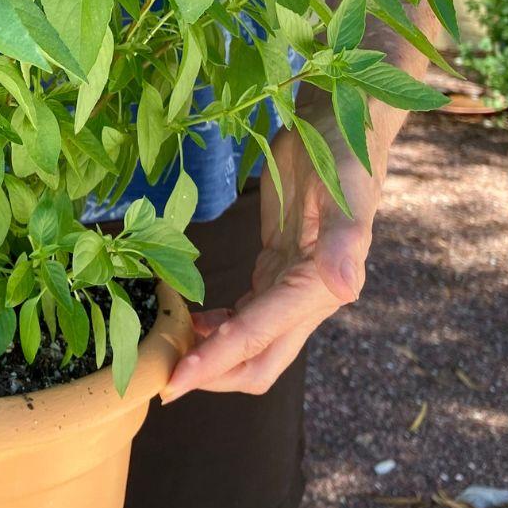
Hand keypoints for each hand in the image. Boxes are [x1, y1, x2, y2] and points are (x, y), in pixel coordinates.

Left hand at [161, 104, 384, 401]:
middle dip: (212, 376)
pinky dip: (217, 328)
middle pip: (256, 362)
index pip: (256, 339)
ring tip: (166, 352)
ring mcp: (289, 287)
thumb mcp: (345, 189)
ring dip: (212, 357)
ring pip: (250, 345)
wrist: (344, 124)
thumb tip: (346, 290)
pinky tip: (190, 320)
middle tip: (159, 378)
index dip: (215, 364)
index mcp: (317, 288)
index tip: (174, 383)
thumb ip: (348, 241)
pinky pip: (246, 316)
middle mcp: (305, 299)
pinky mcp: (277, 269)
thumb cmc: (343, 153)